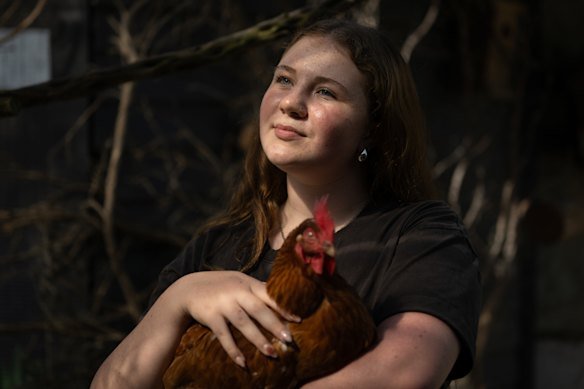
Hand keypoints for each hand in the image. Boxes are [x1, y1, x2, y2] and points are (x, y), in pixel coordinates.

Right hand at [173, 271, 298, 366]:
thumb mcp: (240, 281)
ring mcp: (223, 304)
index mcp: (247, 283)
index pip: (270, 295)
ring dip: (258, 339)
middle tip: (289, 340)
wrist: (189, 288)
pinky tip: (243, 362)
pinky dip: (233, 350)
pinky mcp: (211, 316)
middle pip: (259, 310)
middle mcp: (237, 292)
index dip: (284, 307)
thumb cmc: (221, 286)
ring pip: (243, 323)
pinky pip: (224, 336)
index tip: (298, 320)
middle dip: (275, 325)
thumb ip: (258, 289)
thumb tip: (283, 299)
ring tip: (272, 353)